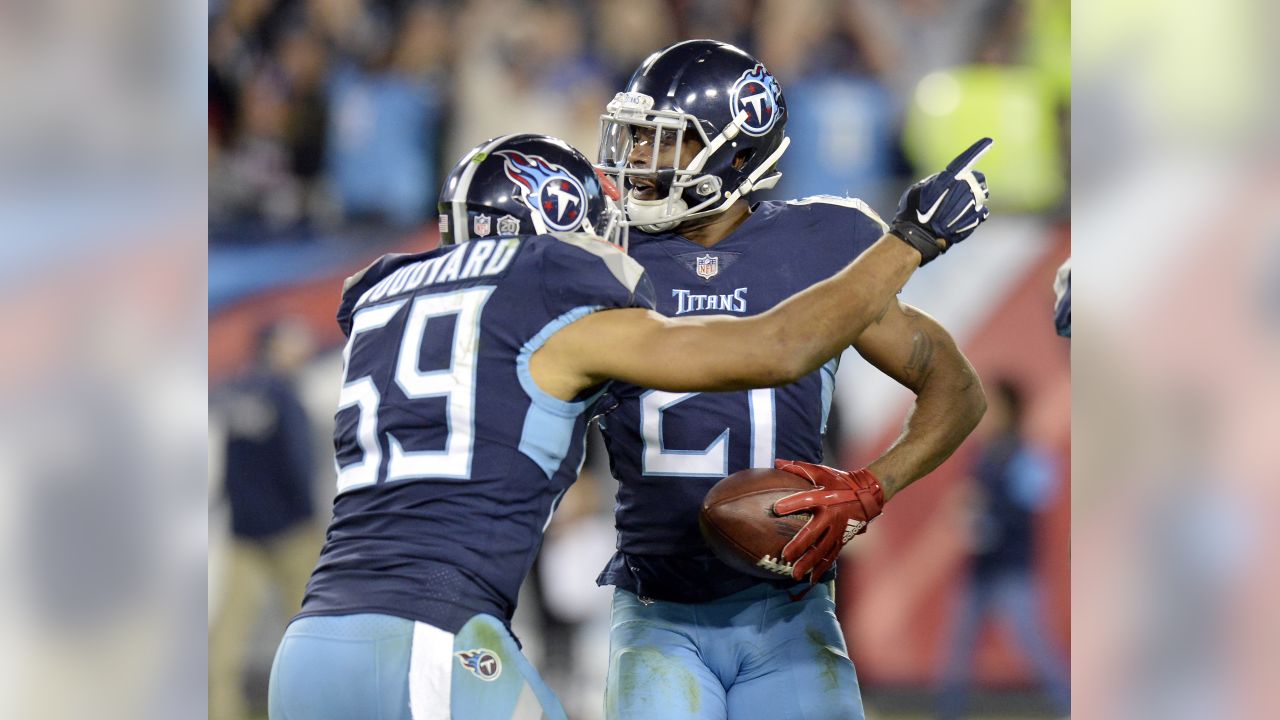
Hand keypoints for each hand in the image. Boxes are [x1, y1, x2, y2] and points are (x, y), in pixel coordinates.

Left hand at [772, 459, 884, 582]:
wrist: (869, 493)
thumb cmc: (841, 481)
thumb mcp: (822, 472)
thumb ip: (799, 469)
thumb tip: (776, 462)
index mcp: (825, 499)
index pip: (806, 500)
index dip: (791, 504)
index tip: (776, 508)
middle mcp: (831, 518)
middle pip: (813, 535)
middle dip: (799, 547)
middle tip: (785, 556)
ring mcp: (838, 531)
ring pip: (822, 551)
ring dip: (809, 564)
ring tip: (795, 575)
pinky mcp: (843, 540)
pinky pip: (831, 557)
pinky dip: (822, 569)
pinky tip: (811, 579)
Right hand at [890, 137, 992, 264]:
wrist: (919, 237)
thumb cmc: (913, 212)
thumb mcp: (918, 190)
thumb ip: (936, 181)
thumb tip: (947, 180)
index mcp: (948, 178)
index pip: (966, 159)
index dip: (978, 149)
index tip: (989, 140)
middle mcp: (963, 188)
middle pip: (977, 178)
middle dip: (972, 182)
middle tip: (958, 193)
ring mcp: (971, 204)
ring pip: (982, 194)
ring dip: (974, 198)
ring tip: (958, 208)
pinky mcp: (975, 219)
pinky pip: (983, 211)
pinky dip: (975, 213)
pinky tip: (962, 219)